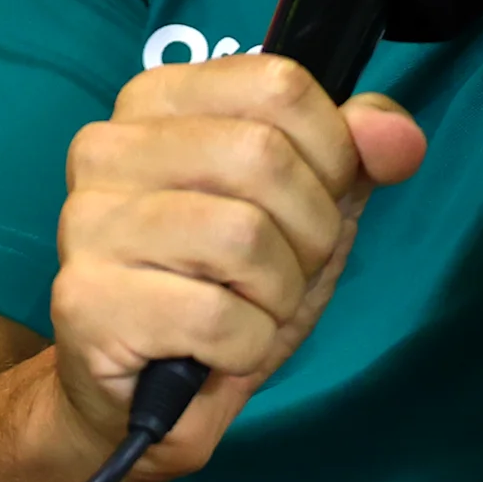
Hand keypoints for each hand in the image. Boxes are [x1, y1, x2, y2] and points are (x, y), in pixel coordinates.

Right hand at [45, 53, 427, 480]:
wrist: (137, 399)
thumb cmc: (221, 290)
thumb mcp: (302, 211)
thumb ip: (354, 157)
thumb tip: (396, 137)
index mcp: (157, 101)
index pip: (277, 83)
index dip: (331, 151)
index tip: (317, 198)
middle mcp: (109, 146)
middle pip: (265, 155)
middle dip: (309, 232)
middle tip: (284, 271)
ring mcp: (88, 221)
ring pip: (244, 235)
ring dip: (278, 294)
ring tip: (247, 309)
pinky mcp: (86, 300)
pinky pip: (218, 317)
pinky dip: (246, 347)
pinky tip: (215, 351)